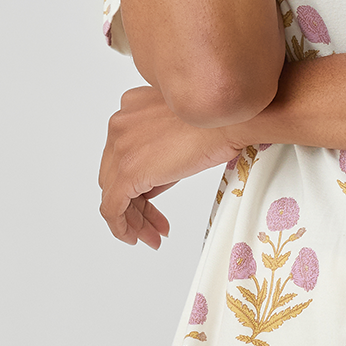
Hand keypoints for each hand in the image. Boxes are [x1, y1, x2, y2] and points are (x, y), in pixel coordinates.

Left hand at [99, 84, 249, 246]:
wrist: (232, 120)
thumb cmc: (220, 121)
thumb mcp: (181, 132)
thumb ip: (159, 152)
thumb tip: (153, 182)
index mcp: (131, 107)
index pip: (123, 155)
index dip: (137, 183)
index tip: (152, 203)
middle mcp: (120, 125)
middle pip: (115, 176)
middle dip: (135, 205)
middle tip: (153, 225)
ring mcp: (120, 147)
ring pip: (113, 193)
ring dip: (133, 219)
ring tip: (151, 236)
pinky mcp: (128, 172)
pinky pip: (112, 208)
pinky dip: (121, 226)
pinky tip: (135, 238)